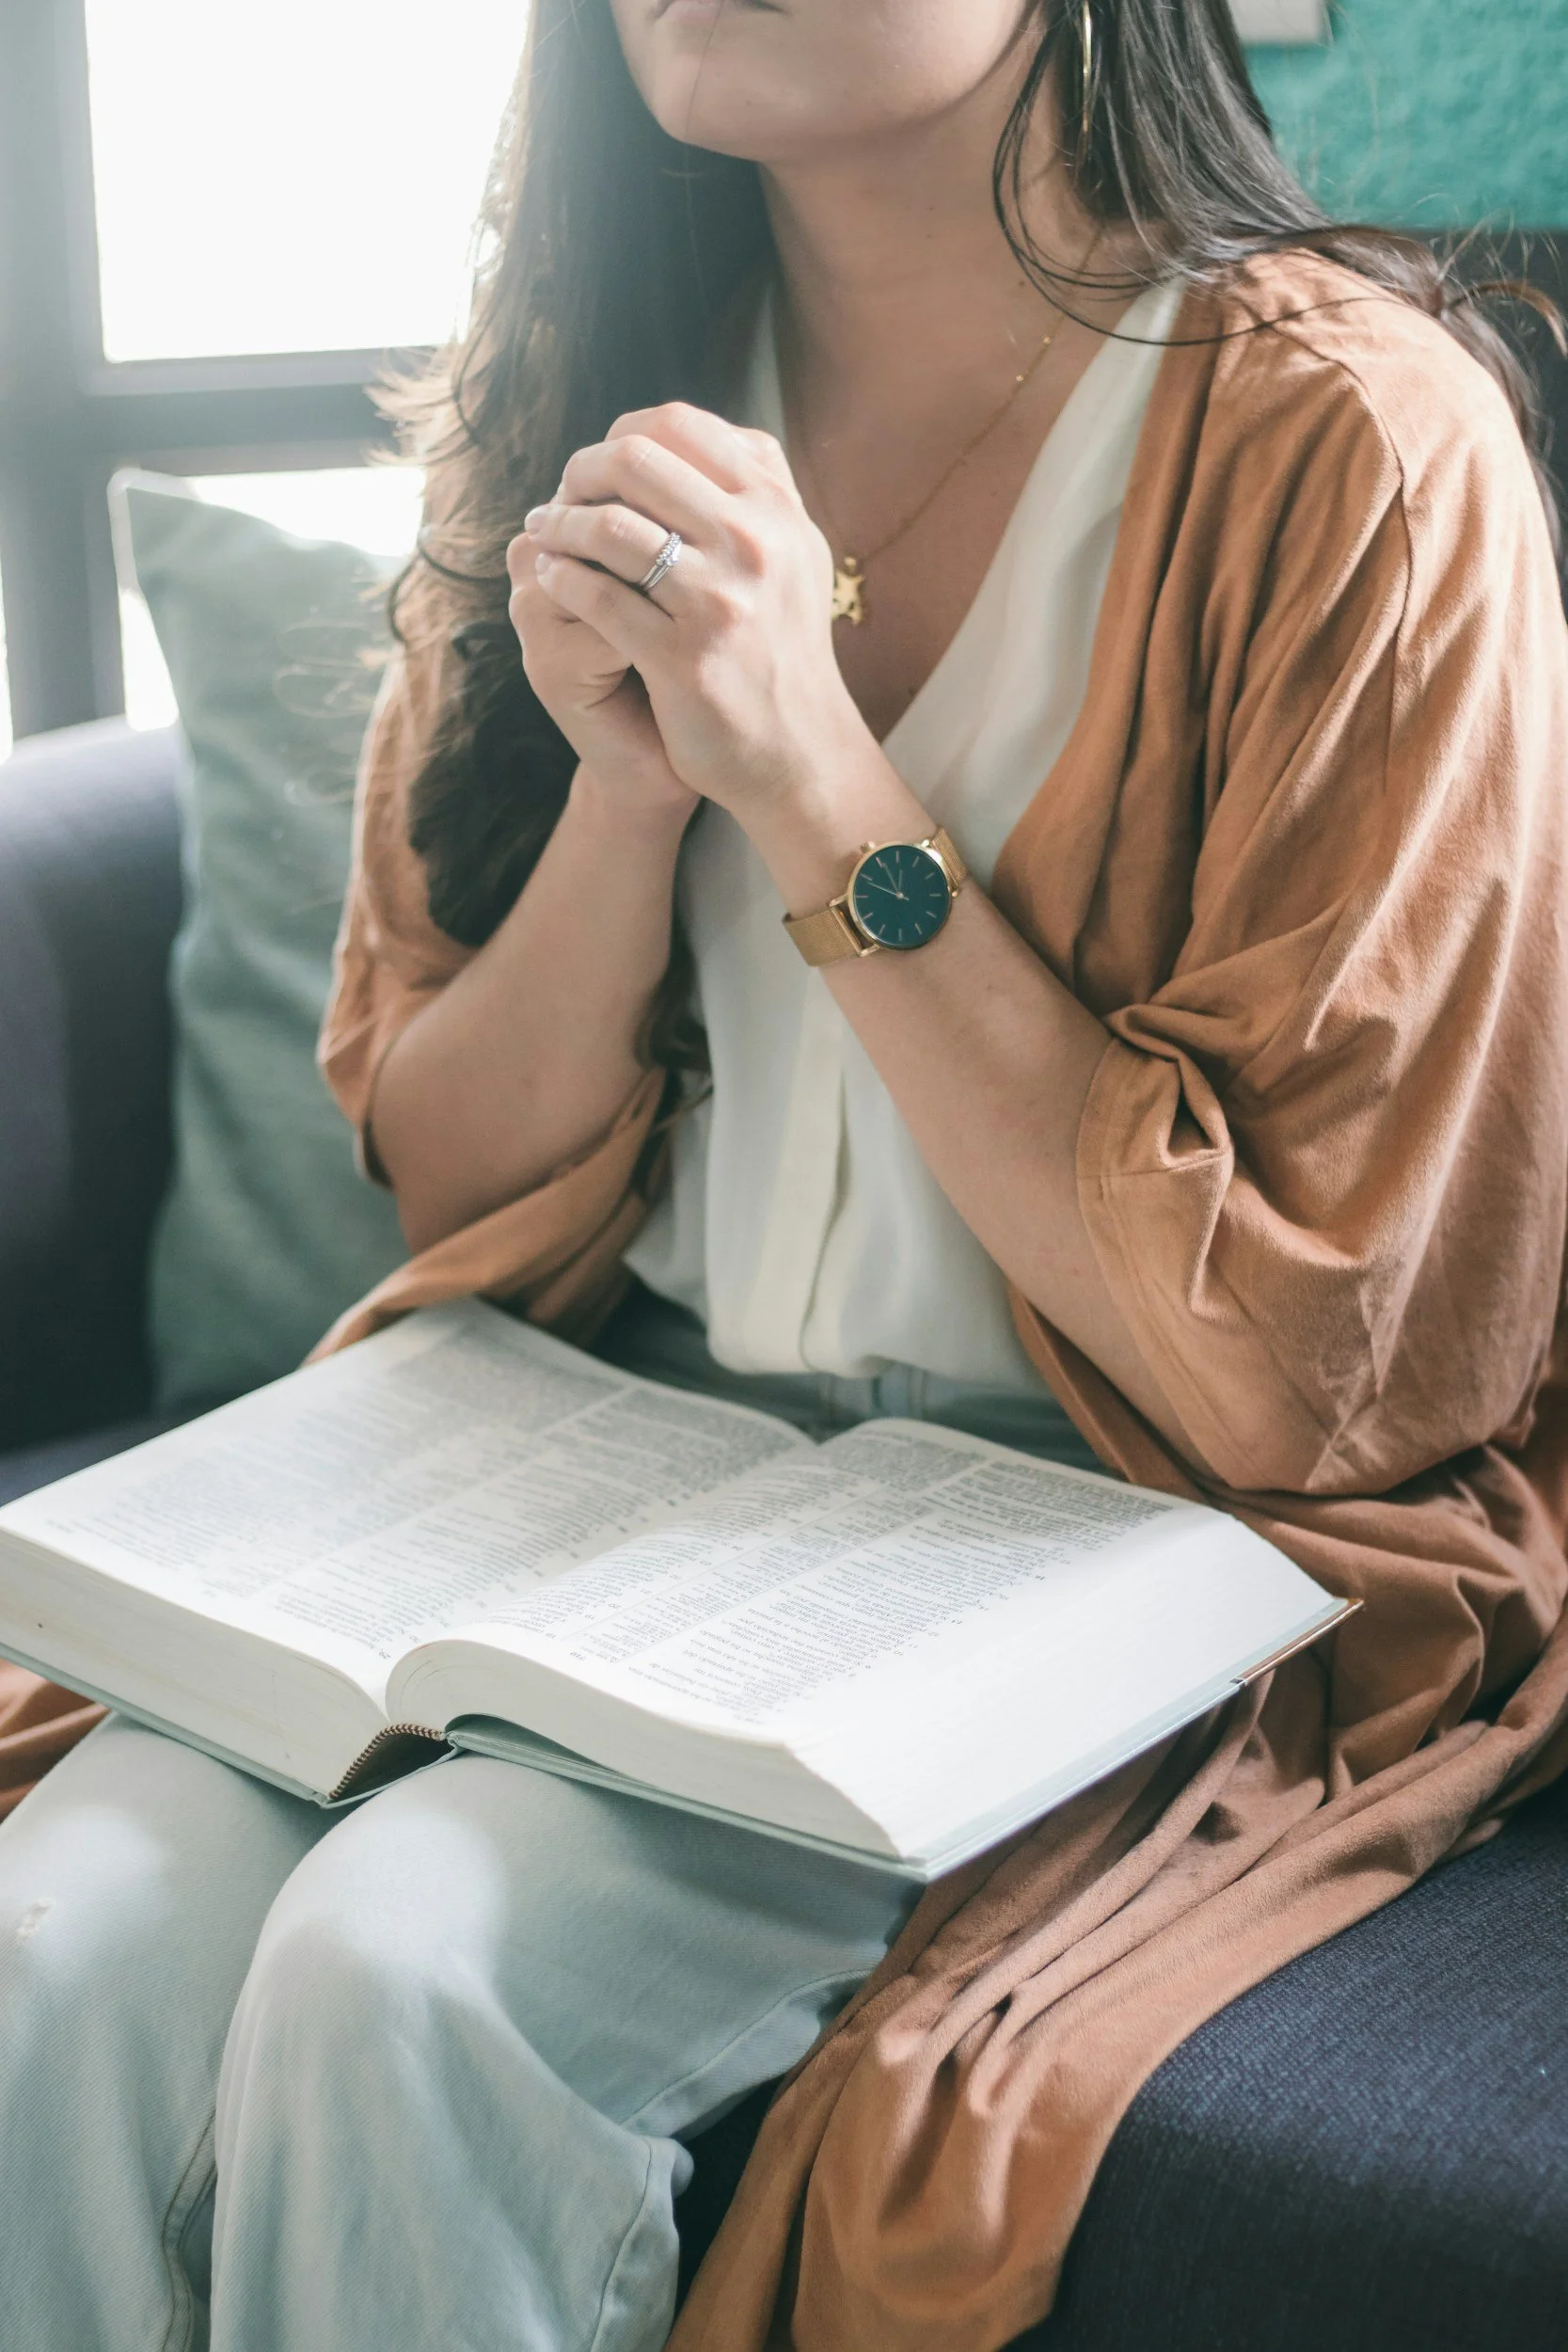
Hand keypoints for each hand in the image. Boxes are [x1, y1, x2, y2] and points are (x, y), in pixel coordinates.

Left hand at [524, 404, 873, 822]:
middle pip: (636, 462)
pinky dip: (562, 580)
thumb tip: (692, 431)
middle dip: (580, 473)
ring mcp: (718, 601)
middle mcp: (753, 544)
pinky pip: (598, 598)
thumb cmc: (782, 650)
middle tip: (559, 496)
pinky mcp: (682, 657)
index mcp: (775, 509)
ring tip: (543, 534)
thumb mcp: (793, 556)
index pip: (680, 426)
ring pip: (609, 528)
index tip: (599, 465)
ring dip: (559, 525)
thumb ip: (756, 491)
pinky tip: (551, 580)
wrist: (798, 751)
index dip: (622, 434)